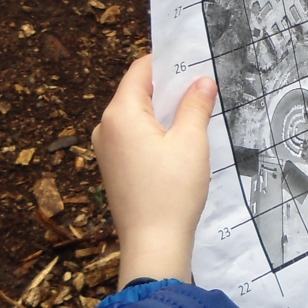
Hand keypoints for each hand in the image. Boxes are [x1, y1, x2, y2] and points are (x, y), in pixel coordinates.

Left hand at [92, 56, 216, 287]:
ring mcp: (106, 150)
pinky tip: (178, 144)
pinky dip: (154, 134)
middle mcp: (106, 127)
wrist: (153, 244)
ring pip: (136, 117)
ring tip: (194, 116)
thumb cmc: (172, 191)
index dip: (167, 63)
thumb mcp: (191, 142)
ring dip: (163, 114)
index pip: (140, 71)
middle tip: (201, 88)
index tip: (193, 63)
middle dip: (168, 89)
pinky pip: (133, 138)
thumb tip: (202, 81)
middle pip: (137, 93)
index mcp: (120, 113)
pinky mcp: (112, 169)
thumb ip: (195, 105)